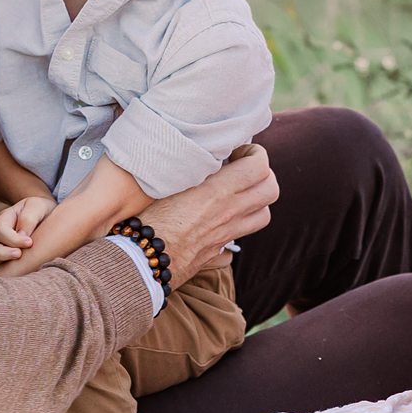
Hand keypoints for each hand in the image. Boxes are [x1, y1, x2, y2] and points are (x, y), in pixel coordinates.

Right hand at [0, 196, 54, 269]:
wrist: (45, 219)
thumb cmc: (41, 212)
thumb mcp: (37, 207)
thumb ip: (28, 218)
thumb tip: (21, 235)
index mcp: (4, 218)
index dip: (12, 239)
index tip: (29, 243)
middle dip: (1, 253)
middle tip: (19, 255)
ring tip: (14, 262)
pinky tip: (7, 270)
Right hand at [139, 144, 278, 287]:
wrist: (141, 260)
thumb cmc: (147, 217)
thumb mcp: (169, 182)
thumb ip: (191, 170)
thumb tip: (201, 157)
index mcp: (218, 191)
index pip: (259, 166)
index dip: (255, 153)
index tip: (239, 151)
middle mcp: (229, 213)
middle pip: (271, 190)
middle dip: (264, 175)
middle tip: (244, 169)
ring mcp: (226, 235)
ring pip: (263, 216)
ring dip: (257, 202)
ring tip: (238, 194)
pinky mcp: (216, 254)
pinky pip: (239, 241)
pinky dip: (236, 231)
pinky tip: (220, 224)